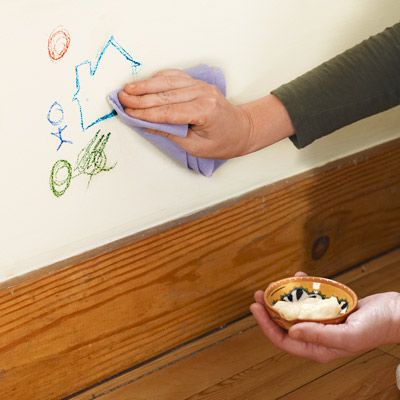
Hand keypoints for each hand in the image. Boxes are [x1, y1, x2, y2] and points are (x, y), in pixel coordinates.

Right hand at [118, 69, 293, 158]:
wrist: (242, 130)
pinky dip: (158, 79)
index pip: (168, 112)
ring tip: (127, 89)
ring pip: (168, 82)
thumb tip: (146, 125)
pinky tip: (145, 82)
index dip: (146, 113)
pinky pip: (175, 77)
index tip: (128, 113)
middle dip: (141, 98)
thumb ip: (171, 133)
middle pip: (165, 94)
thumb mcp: (197, 147)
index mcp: (204, 111)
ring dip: (146, 85)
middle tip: (121, 99)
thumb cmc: (223, 142)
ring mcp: (201, 86)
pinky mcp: (198, 83)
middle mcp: (203, 94)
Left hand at [250, 273, 399, 362]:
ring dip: (284, 298)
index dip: (265, 325)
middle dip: (269, 310)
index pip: (283, 340)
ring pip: (295, 311)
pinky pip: (309, 299)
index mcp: (318, 348)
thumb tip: (291, 331)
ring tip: (275, 285)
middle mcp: (316, 336)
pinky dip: (302, 288)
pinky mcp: (328, 309)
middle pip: (285, 325)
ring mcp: (322, 322)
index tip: (255, 308)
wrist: (395, 313)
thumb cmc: (376, 327)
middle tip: (259, 294)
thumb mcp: (347, 335)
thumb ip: (318, 335)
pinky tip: (299, 277)